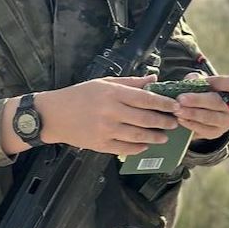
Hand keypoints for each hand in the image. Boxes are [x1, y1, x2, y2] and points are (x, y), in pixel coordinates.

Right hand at [2, 77, 178, 155]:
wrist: (53, 115)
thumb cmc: (78, 95)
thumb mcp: (103, 83)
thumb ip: (130, 82)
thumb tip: (153, 78)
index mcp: (112, 93)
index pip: (145, 98)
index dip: (163, 103)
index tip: (175, 105)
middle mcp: (110, 112)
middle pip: (145, 118)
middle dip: (164, 121)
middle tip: (174, 122)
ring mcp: (105, 130)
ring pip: (138, 135)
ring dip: (155, 137)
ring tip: (164, 137)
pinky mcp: (100, 144)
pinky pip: (125, 148)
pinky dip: (138, 147)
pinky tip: (145, 145)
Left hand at [172, 72, 228, 140]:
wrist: (204, 111)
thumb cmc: (204, 91)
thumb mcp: (201, 82)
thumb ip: (196, 79)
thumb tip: (190, 80)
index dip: (218, 82)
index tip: (203, 81)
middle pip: (217, 102)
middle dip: (197, 100)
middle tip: (181, 99)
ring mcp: (227, 121)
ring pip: (210, 118)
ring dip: (192, 114)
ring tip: (178, 110)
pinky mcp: (216, 132)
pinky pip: (204, 129)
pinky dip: (191, 124)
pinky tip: (180, 119)